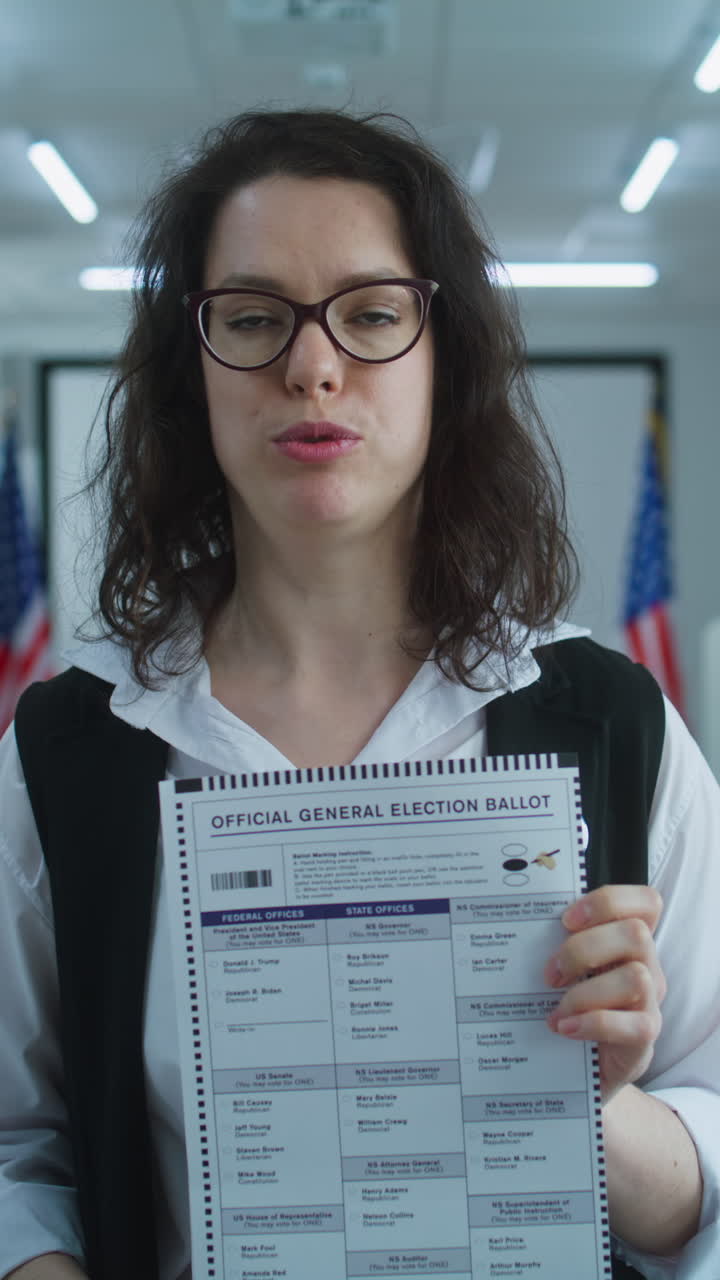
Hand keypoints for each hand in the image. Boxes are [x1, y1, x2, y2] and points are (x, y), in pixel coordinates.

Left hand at [544, 885, 665, 1103]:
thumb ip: (555, 943)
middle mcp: (647, 965)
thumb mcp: (566, 969)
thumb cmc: (570, 1004)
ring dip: (585, 992)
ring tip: (555, 1009)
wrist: (582, 1068)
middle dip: (584, 949)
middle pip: (636, 934)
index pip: (646, 902)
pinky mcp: (644, 1038)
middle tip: (550, 973)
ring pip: (636, 978)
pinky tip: (565, 1028)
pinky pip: (634, 1025)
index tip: (566, 919)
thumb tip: (515, 921)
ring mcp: (650, 1002)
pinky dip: (594, 1023)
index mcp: (627, 939)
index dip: (608, 901)